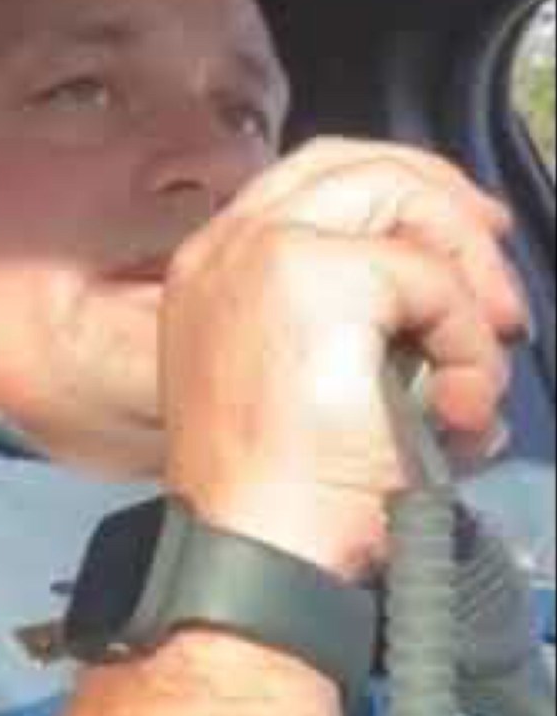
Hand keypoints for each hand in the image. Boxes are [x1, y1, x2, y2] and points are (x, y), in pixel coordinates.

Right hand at [162, 138, 527, 581]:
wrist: (258, 548)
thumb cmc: (280, 489)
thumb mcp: (304, 376)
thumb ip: (344, 309)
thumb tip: (442, 282)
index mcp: (216, 269)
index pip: (312, 180)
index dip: (400, 189)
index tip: (470, 231)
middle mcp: (228, 246)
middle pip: (359, 167)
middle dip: (449, 210)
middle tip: (498, 285)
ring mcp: (261, 253)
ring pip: (402, 203)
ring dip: (467, 286)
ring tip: (475, 377)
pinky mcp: (307, 276)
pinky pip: (429, 279)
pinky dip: (466, 340)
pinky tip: (455, 407)